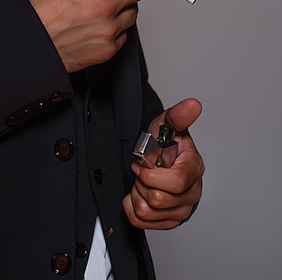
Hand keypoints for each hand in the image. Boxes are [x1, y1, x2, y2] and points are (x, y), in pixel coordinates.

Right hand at [24, 0, 162, 72]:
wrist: (28, 45)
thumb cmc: (36, 11)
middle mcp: (105, 5)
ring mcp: (109, 28)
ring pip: (134, 12)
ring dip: (127, 5)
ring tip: (105, 6)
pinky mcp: (109, 48)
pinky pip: (123, 33)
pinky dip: (116, 26)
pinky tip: (98, 24)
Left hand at [123, 98, 203, 229]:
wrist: (157, 156)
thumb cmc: (163, 141)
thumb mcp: (166, 123)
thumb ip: (178, 115)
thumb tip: (194, 105)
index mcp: (193, 169)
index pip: (175, 182)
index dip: (151, 175)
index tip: (141, 163)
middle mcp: (192, 192)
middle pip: (157, 199)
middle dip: (141, 182)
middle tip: (143, 170)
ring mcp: (182, 209)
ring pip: (147, 212)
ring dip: (137, 194)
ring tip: (143, 181)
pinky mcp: (170, 221)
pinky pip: (141, 222)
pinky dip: (132, 207)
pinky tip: (139, 193)